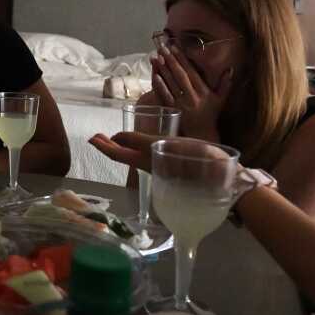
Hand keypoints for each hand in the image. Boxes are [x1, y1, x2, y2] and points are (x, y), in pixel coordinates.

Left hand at [90, 132, 229, 174]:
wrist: (223, 178)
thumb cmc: (193, 159)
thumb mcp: (164, 145)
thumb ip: (139, 141)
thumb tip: (115, 138)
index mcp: (144, 162)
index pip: (117, 155)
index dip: (103, 147)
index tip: (91, 138)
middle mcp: (149, 166)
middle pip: (123, 156)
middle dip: (110, 146)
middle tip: (97, 136)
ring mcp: (160, 167)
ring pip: (134, 157)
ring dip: (122, 147)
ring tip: (114, 138)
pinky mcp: (172, 166)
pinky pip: (147, 157)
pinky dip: (137, 148)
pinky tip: (140, 145)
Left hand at [150, 45, 231, 139]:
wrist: (202, 134)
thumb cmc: (211, 115)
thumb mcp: (220, 99)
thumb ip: (225, 84)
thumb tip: (230, 69)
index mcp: (203, 92)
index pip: (191, 72)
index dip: (182, 59)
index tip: (174, 47)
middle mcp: (192, 97)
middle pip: (180, 75)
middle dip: (170, 60)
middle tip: (162, 48)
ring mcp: (181, 104)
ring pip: (171, 84)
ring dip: (162, 70)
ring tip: (154, 57)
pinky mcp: (172, 111)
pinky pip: (165, 96)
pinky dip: (159, 86)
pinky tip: (154, 76)